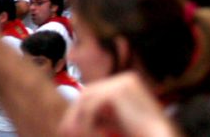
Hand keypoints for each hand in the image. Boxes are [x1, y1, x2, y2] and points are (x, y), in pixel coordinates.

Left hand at [56, 72, 176, 136]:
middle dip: (75, 114)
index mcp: (127, 83)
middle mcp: (125, 78)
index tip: (70, 128)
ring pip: (87, 99)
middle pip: (89, 93)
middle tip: (66, 131)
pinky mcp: (118, 91)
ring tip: (74, 135)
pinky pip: (92, 106)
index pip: (95, 93)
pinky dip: (86, 122)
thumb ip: (101, 113)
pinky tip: (91, 135)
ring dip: (78, 120)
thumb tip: (74, 116)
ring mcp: (122, 82)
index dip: (80, 111)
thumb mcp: (117, 120)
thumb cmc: (143, 134)